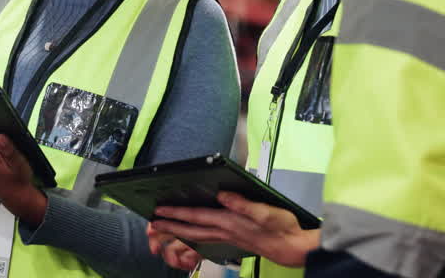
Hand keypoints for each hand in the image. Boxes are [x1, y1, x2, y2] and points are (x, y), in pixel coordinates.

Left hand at [151, 191, 320, 267]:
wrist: (293, 248)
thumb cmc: (282, 229)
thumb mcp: (266, 211)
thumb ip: (243, 203)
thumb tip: (223, 195)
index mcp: (229, 222)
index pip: (196, 217)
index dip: (176, 213)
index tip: (159, 211)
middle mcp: (225, 232)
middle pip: (190, 230)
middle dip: (169, 227)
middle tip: (151, 225)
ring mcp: (228, 238)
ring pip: (196, 236)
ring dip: (178, 232)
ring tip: (164, 229)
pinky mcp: (233, 240)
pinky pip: (206, 240)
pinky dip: (193, 237)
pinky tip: (191, 235)